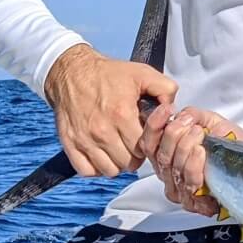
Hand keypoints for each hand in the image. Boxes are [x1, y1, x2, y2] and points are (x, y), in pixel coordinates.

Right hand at [44, 43, 177, 177]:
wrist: (72, 72)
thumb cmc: (107, 74)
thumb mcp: (142, 73)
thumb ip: (165, 89)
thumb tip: (172, 109)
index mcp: (122, 114)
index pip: (143, 148)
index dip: (148, 145)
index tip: (145, 138)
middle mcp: (102, 130)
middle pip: (128, 162)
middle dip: (135, 156)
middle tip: (133, 144)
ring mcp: (84, 139)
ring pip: (109, 170)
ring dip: (117, 163)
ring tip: (119, 149)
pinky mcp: (70, 143)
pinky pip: (86, 170)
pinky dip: (96, 167)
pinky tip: (102, 155)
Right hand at [139, 105, 242, 215]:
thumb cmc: (231, 147)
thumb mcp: (212, 122)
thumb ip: (193, 115)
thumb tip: (179, 115)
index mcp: (168, 154)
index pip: (149, 143)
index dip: (154, 125)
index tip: (167, 110)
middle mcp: (169, 173)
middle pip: (160, 155)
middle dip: (174, 135)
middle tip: (192, 125)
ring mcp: (180, 189)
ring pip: (172, 167)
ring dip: (185, 147)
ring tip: (200, 134)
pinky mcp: (193, 202)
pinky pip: (187, 183)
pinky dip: (193, 165)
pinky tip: (201, 152)